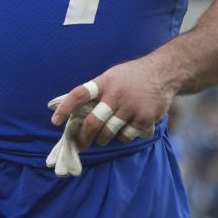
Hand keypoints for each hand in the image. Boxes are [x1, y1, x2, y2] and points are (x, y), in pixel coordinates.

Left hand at [50, 55, 174, 150]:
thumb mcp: (112, 76)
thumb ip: (97, 91)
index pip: (79, 94)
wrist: (163, 72)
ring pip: (108, 132)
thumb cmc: (133, 76)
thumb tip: (75, 109)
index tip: (55, 121)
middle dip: (84, 137)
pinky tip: (123, 131)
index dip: (65, 107)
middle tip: (81, 144)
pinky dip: (121, 137)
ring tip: (102, 139)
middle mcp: (116, 94)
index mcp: (105, 82)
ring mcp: (130, 107)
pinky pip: (125, 136)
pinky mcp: (143, 118)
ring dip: (102, 139)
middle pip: (93, 122)